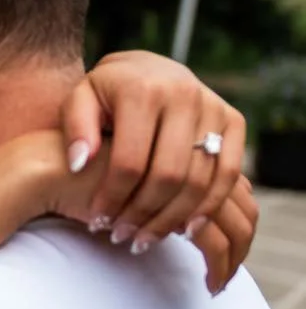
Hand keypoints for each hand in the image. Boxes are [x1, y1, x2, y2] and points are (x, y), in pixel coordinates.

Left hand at [56, 51, 254, 290]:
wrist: (146, 69)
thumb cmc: (105, 94)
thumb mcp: (79, 101)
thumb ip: (75, 128)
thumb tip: (80, 162)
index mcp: (142, 89)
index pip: (129, 161)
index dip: (113, 198)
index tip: (98, 221)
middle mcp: (183, 94)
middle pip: (167, 175)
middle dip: (142, 214)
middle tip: (122, 237)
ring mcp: (213, 106)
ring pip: (199, 179)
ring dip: (172, 218)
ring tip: (145, 239)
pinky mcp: (233, 121)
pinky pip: (228, 174)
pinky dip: (209, 206)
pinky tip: (185, 230)